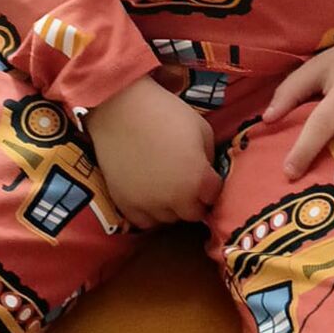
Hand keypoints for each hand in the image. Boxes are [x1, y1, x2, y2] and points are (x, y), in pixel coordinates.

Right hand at [85, 75, 223, 227]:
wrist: (120, 110)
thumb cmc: (165, 113)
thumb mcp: (202, 129)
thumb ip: (209, 158)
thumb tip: (207, 174)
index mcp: (197, 180)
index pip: (214, 197)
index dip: (211, 185)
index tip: (205, 177)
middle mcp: (175, 199)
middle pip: (193, 214)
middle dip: (194, 200)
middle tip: (186, 183)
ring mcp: (149, 204)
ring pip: (169, 220)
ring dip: (172, 207)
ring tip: (166, 187)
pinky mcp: (125, 205)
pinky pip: (144, 222)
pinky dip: (150, 213)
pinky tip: (149, 195)